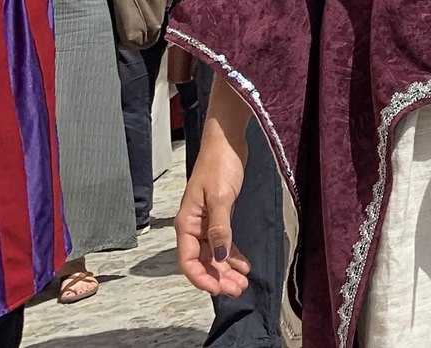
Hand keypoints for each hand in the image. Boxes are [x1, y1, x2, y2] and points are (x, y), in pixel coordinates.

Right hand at [177, 134, 251, 296]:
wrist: (227, 141)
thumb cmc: (219, 164)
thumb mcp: (221, 196)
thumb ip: (220, 228)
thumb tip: (221, 257)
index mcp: (186, 224)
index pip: (188, 261)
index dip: (201, 278)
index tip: (219, 290)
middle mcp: (194, 226)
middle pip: (203, 261)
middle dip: (218, 278)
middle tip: (238, 290)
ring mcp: (206, 222)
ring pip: (214, 254)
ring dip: (226, 270)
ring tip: (243, 283)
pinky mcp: (220, 216)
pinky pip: (224, 242)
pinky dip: (233, 255)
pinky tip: (244, 265)